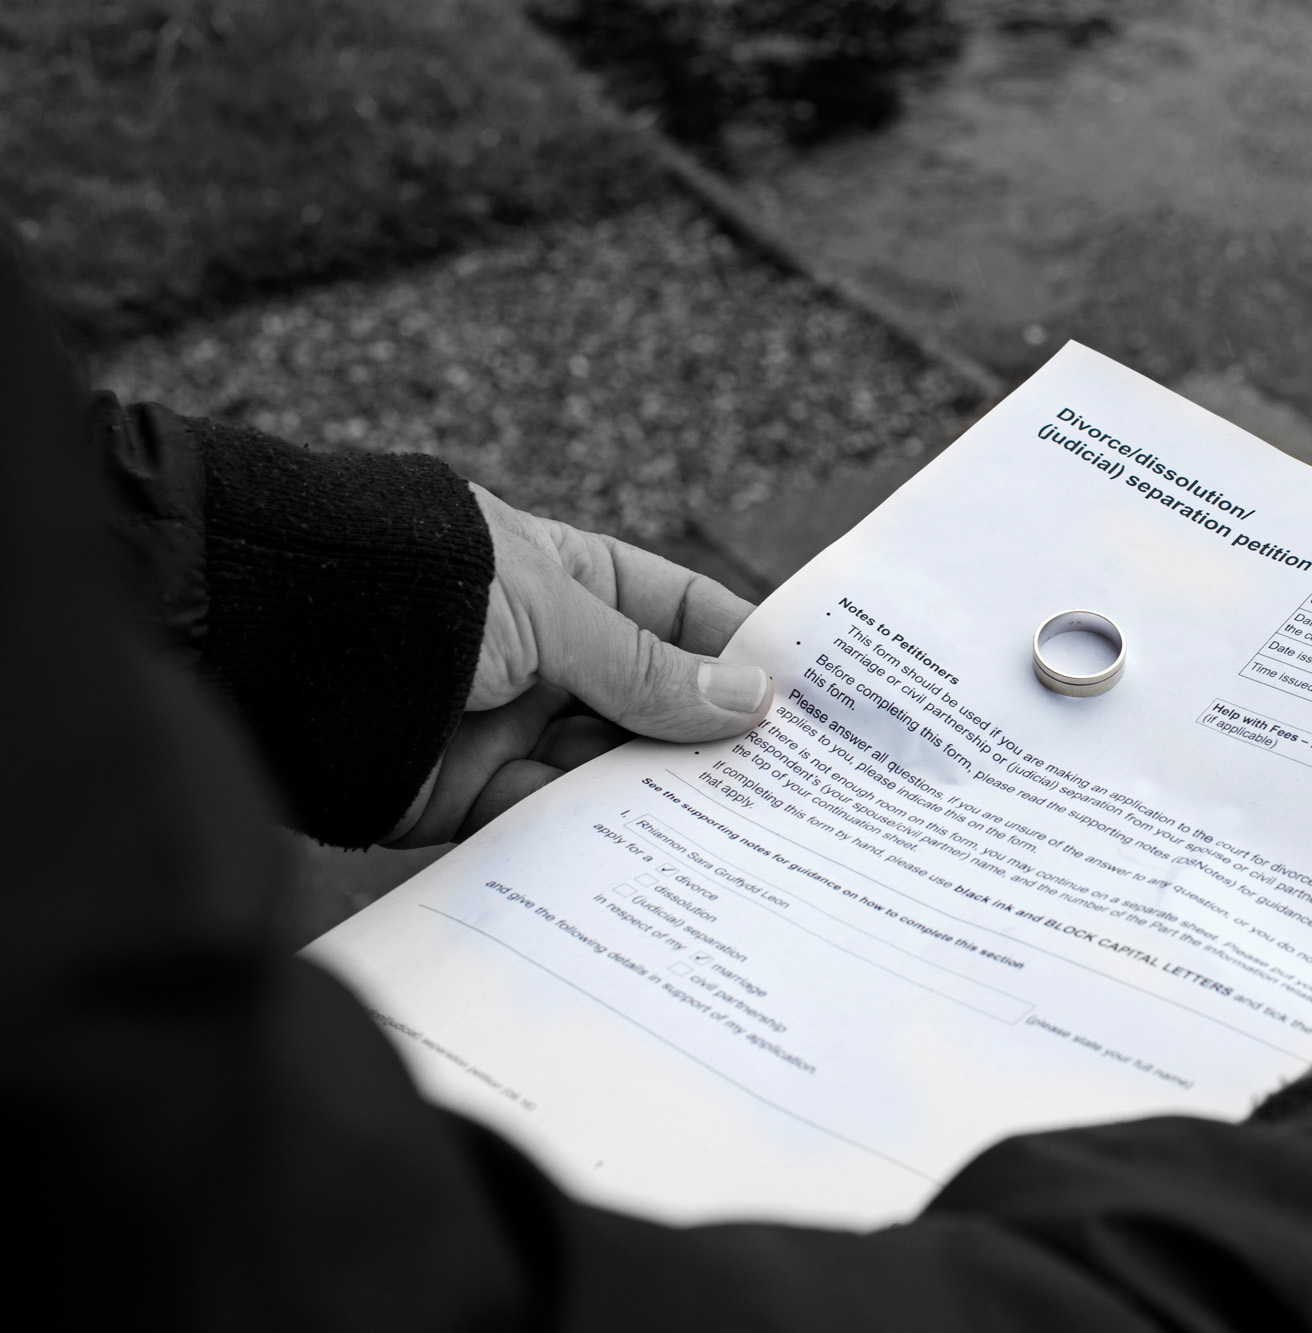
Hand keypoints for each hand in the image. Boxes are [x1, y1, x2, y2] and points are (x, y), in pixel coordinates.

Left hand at [386, 485, 771, 844]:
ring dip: (661, 793)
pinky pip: (548, 820)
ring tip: (739, 825)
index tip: (806, 696)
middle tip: (791, 781)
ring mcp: (507, 725)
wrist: (264, 638)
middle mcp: (545, 655)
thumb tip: (750, 698)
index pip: (677, 614)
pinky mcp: (467, 796)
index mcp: (567, 580)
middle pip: (651, 702)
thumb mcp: (548, 611)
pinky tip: (655, 852)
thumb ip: (646, 669)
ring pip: (608, 768)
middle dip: (710, 738)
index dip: (737, 650)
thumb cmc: (414, 588)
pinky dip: (595, 837)